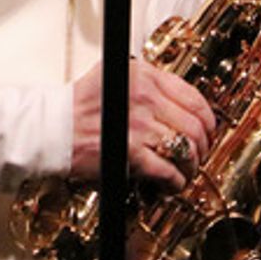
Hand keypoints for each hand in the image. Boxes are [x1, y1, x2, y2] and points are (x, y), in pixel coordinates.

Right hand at [70, 59, 215, 190]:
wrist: (53, 128)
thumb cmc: (79, 106)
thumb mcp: (116, 77)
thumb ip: (147, 82)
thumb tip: (177, 98)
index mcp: (143, 76)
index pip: (193, 97)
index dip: (208, 119)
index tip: (208, 130)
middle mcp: (144, 97)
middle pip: (195, 126)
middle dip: (202, 147)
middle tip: (197, 155)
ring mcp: (138, 125)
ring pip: (185, 149)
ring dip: (190, 166)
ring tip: (185, 171)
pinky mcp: (130, 152)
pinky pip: (168, 171)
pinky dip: (175, 182)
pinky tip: (171, 183)